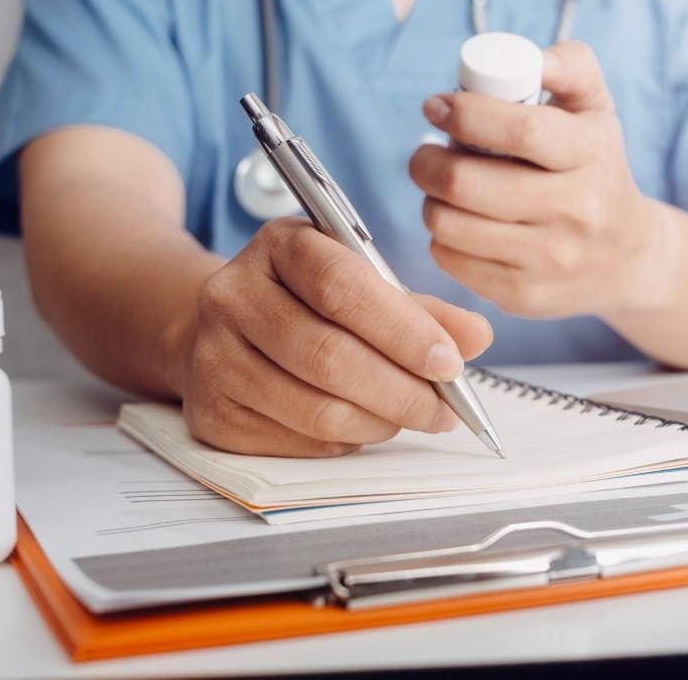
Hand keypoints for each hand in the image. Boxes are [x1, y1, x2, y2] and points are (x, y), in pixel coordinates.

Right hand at [181, 218, 492, 455]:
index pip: (342, 287)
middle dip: (401, 390)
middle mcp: (232, 295)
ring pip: (315, 407)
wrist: (226, 330)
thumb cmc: (308, 303)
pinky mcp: (212, 413)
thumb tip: (476, 338)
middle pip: (328, 354)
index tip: (450, 363)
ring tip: (411, 416)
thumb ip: (420, 310)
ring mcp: (214, 356)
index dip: (403, 331)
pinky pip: (296, 442)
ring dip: (379, 421)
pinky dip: (345, 441)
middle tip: (444, 409)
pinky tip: (364, 425)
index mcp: (280, 246)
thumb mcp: (363, 284)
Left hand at [409, 40, 671, 318]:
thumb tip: (532, 59)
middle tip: (425, 152)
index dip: (467, 115)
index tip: (438, 107)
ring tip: (441, 188)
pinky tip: (459, 224)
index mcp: (590, 154)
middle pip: (468, 184)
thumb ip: (570, 66)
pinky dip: (441, 238)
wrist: (628, 258)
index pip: (524, 131)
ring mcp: (549, 259)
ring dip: (429, 200)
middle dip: (427, 162)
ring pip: (450, 225)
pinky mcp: (524, 296)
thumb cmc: (598, 169)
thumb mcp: (597, 110)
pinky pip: (451, 261)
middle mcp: (576, 210)